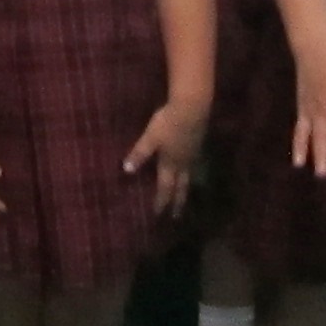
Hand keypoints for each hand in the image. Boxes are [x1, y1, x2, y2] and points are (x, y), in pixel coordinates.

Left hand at [124, 97, 207, 217]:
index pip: (165, 187)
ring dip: (186, 189)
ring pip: (190, 177)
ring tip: (185, 196)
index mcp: (170, 163)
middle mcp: (183, 163)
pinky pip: (194, 165)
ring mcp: (193, 154)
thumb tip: (126, 170)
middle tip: (177, 216)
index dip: (161, 201)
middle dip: (178, 202)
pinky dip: (191, 174)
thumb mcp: (150, 138)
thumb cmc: (167, 124)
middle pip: (181, 186)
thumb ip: (139, 153)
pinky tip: (191, 169)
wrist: (192, 108)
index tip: (158, 214)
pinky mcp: (198, 144)